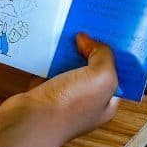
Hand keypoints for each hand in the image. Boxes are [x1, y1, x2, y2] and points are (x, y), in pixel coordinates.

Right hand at [0, 34, 118, 146]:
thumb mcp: (102, 77)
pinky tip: (48, 43)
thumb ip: (103, 55)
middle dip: (90, 48)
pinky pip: (48, 68)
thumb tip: (86, 40)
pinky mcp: (43, 91)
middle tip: (87, 25)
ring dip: (67, 50)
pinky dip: (47, 56)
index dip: (115, 54)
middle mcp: (86, 100)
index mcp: (106, 102)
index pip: (116, 74)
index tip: (110, 33)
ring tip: (67, 28)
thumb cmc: (70, 106)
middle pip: (91, 67)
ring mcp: (63, 96)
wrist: (31, 121)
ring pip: (68, 66)